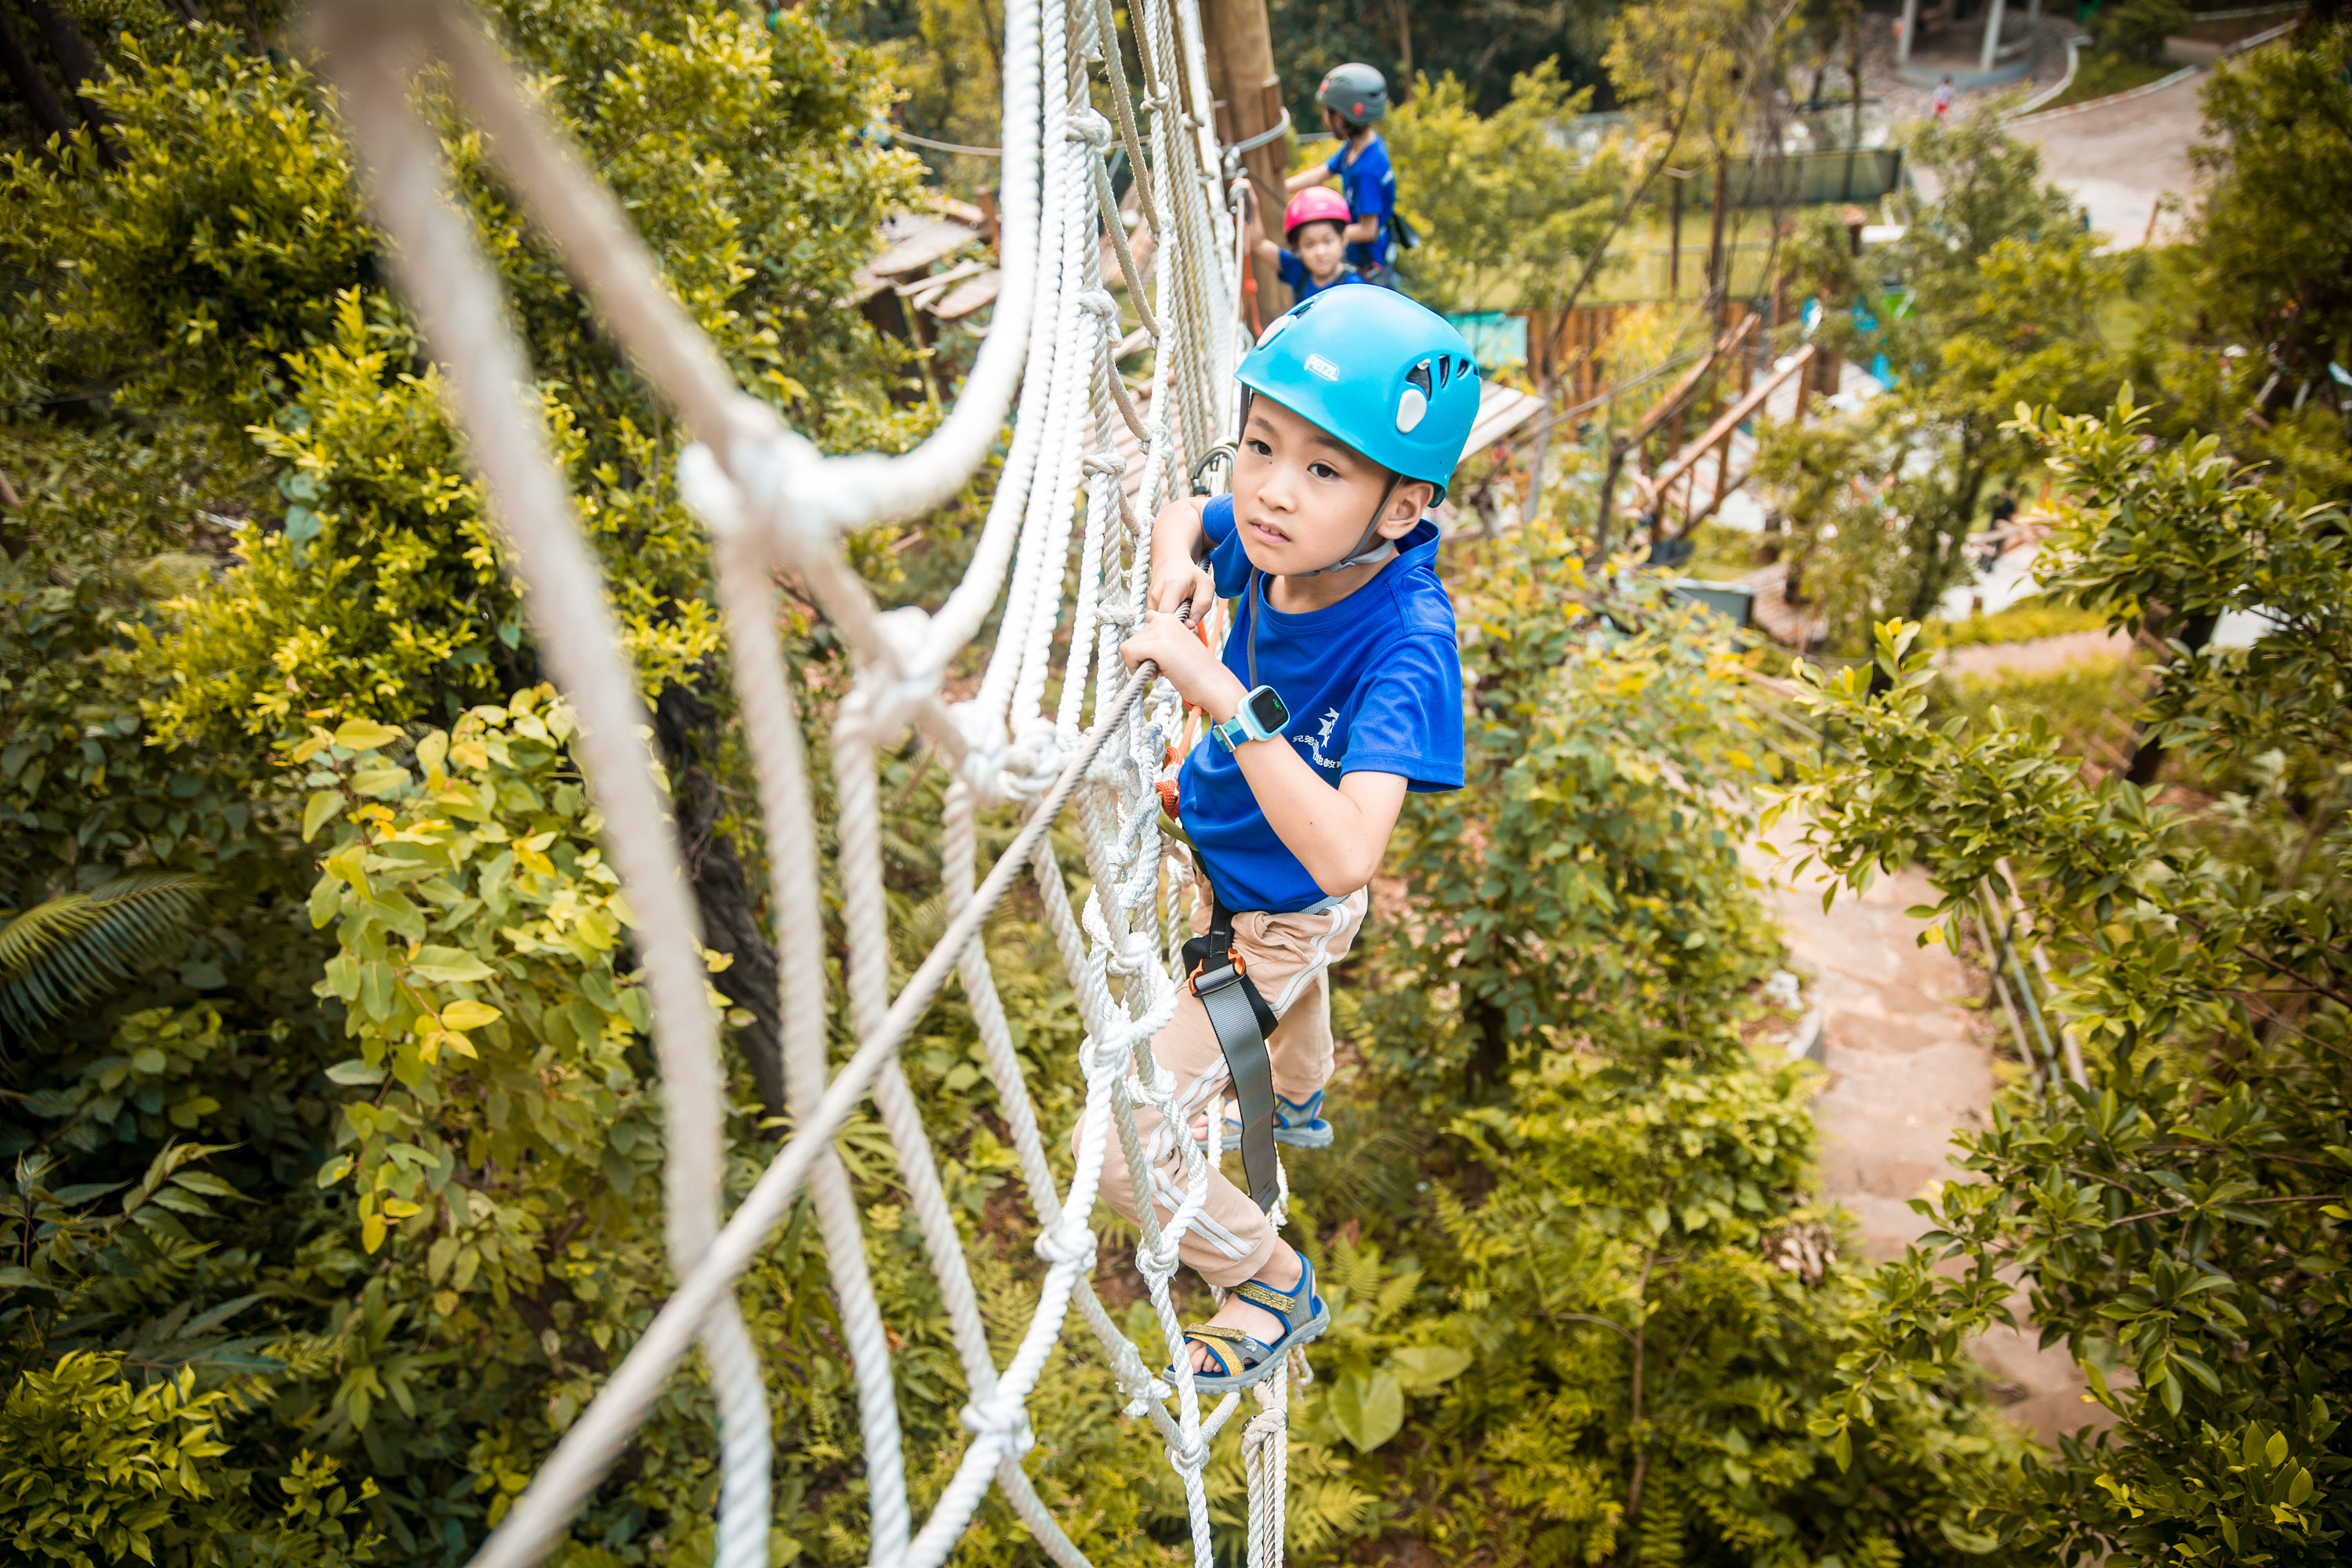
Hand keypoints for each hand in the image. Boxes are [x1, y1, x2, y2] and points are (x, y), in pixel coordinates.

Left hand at [1122, 610, 1243, 718]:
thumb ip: (1160, 635)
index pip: (1141, 630)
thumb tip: (1146, 618)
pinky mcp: (1158, 646)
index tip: (1160, 660)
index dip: (1145, 650)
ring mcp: (1162, 631)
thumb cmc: (1197, 671)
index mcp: (1169, 618)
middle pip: (1132, 640)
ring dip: (1138, 664)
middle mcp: (1165, 620)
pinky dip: (1135, 668)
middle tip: (1162, 669)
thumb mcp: (1177, 646)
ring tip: (1161, 671)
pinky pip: (1129, 654)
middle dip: (1141, 658)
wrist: (1215, 684)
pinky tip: (1156, 675)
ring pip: (1127, 647)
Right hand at [1148, 553, 1216, 622]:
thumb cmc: (1190, 574)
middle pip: (1164, 620)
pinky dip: (1169, 618)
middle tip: (1189, 615)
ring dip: (1174, 620)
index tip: (1192, 622)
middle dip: (1179, 624)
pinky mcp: (1149, 606)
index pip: (1168, 613)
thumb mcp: (1206, 584)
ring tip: (1182, 609)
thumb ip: (1204, 603)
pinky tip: (1176, 609)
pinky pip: (1159, 619)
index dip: (1180, 623)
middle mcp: (1156, 593)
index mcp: (1171, 586)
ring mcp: (1150, 600)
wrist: (1170, 563)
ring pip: (1162, 621)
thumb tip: (1193, 623)